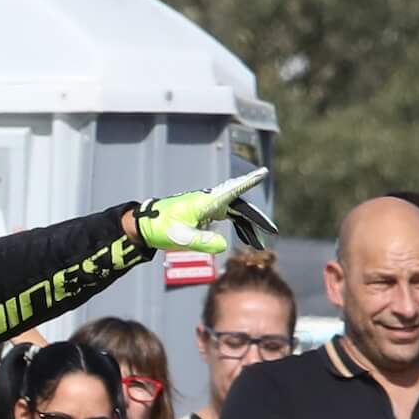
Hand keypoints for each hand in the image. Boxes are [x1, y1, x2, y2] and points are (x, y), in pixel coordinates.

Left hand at [134, 167, 271, 257]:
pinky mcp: (207, 213)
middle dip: (256, 218)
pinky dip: (240, 227)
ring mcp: (209, 206)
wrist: (147, 225)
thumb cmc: (161, 227)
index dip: (248, 182)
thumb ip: (201, 241)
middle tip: (271, 231)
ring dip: (248, 226)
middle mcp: (210, 201)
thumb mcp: (180, 237)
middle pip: (240, 206)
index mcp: (205, 202)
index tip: (262, 173)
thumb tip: (223, 245)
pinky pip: (230, 217)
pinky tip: (246, 238)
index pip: (231, 190)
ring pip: (236, 212)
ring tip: (258, 244)